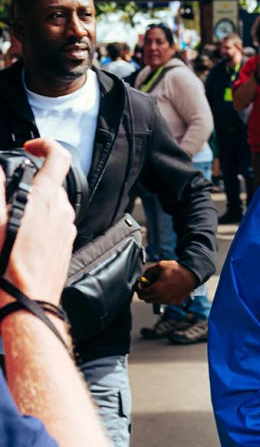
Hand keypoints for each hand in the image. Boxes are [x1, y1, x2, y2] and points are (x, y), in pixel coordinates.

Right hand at [0, 139, 75, 306]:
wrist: (26, 301)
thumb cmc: (7, 265)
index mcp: (45, 198)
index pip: (59, 157)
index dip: (45, 145)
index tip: (29, 148)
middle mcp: (62, 211)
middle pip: (52, 182)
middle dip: (31, 181)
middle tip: (8, 190)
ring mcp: (66, 229)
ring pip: (53, 204)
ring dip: (34, 202)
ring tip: (11, 217)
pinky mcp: (65, 245)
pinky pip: (55, 224)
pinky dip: (39, 221)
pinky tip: (21, 236)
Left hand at [135, 260, 197, 304]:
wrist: (192, 275)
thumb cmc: (177, 269)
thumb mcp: (160, 265)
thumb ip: (149, 272)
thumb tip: (144, 277)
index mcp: (157, 289)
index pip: (141, 294)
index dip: (138, 289)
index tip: (140, 284)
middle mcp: (162, 297)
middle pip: (147, 299)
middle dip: (145, 293)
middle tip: (148, 285)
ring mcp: (169, 301)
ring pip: (156, 301)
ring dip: (154, 295)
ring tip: (159, 286)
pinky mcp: (176, 302)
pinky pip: (165, 302)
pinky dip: (163, 297)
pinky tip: (167, 289)